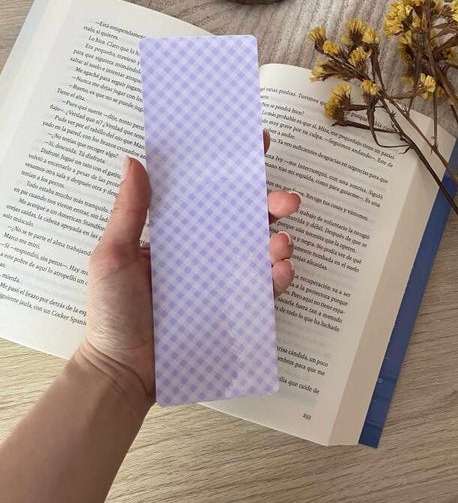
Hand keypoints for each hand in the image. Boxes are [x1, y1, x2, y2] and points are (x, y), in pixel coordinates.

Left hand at [82, 135, 299, 400]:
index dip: (234, 169)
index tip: (258, 144)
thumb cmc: (112, 310)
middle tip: (288, 200)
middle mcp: (206, 250)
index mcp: (179, 232)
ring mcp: (224, 278)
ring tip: (281, 244)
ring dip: (280, 241)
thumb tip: (134, 161)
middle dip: (272, 204)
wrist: (123, 369)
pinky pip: (264, 288)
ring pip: (262, 250)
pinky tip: (281, 272)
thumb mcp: (113, 256)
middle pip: (247, 218)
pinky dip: (280, 277)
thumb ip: (129, 212)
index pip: (210, 192)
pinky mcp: (236, 307)